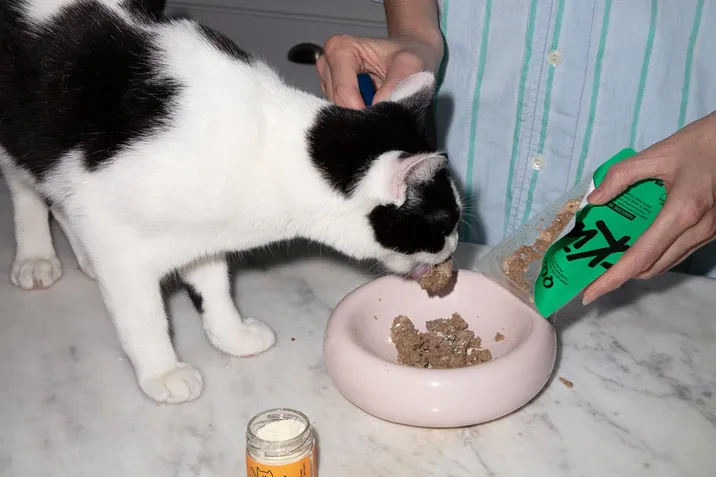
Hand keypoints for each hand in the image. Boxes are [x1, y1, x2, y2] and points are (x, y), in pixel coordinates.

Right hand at [316, 33, 442, 108]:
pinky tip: (371, 101)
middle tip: (385, 103)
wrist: (409, 55)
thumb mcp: (410, 64)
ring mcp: (327, 80)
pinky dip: (359, 112)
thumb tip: (378, 105)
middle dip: (361, 110)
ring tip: (378, 97)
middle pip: (338, 102)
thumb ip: (396, 83)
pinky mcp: (331, 93)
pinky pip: (341, 112)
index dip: (362, 109)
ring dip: (361, 110)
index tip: (382, 115)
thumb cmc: (407, 54)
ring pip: (338, 110)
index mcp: (340, 49)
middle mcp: (327, 63)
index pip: (343, 91)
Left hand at [583, 111, 715, 304]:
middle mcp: (698, 229)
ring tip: (610, 260)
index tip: (589, 293)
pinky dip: (655, 255)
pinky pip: (679, 252)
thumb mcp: (656, 154)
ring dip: (638, 266)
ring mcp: (710, 233)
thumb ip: (620, 176)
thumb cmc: (700, 143)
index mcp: (682, 212)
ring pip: (667, 263)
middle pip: (652, 267)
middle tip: (592, 270)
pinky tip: (636, 244)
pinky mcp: (714, 231)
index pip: (641, 257)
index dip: (612, 279)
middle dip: (620, 274)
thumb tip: (594, 200)